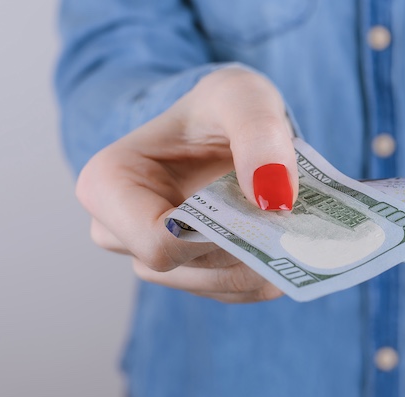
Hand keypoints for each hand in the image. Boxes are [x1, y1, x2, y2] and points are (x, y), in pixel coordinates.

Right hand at [76, 65, 297, 302]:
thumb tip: (275, 198)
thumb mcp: (244, 97)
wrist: (226, 122)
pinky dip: (267, 272)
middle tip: (293, 219)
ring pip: (214, 285)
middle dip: (246, 249)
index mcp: (108, 184)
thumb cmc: (221, 105)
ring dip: (263, 263)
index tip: (266, 211)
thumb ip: (260, 135)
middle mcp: (118, 230)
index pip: (157, 243)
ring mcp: (152, 257)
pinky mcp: (190, 271)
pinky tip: (290, 241)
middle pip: (187, 268)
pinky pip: (231, 291)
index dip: (218, 236)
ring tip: (296, 225)